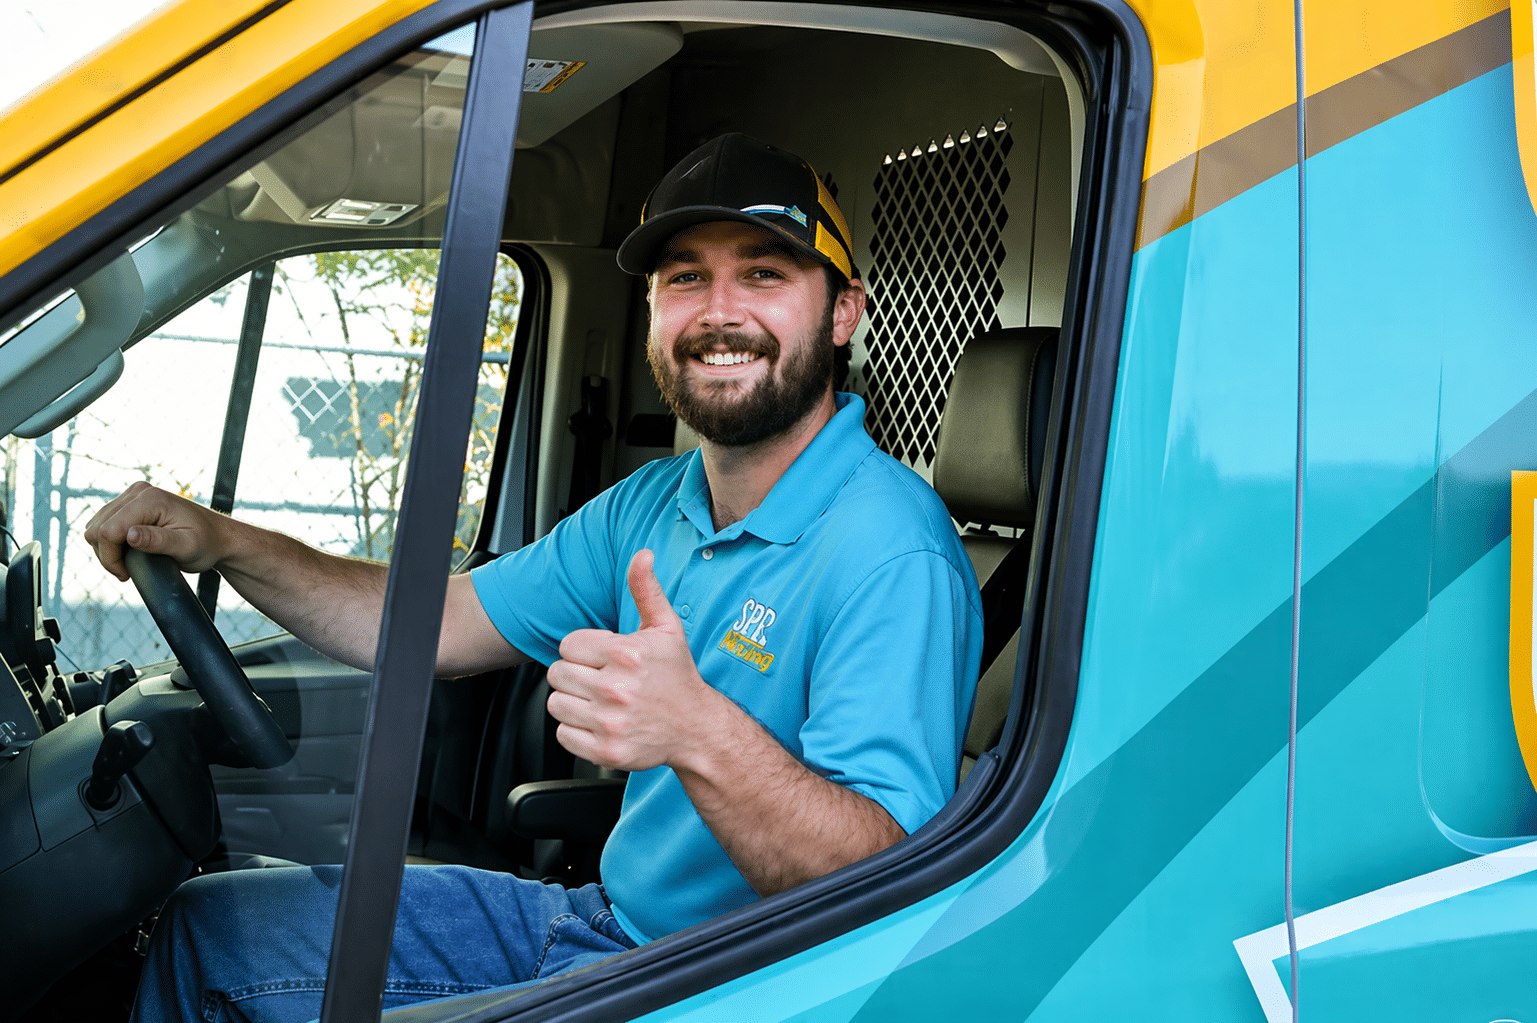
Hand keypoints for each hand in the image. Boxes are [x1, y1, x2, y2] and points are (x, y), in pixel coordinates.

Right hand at [83, 481, 227, 581]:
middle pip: (96, 528)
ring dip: (106, 549)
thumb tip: (129, 535)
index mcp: (150, 500)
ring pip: (96, 527)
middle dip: (107, 555)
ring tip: (129, 564)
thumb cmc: (206, 543)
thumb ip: (158, 541)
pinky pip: (103, 524)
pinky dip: (109, 542)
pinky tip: (127, 553)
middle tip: (128, 571)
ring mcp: (133, 496)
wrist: (216, 536)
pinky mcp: (130, 504)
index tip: (125, 574)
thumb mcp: (186, 547)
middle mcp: (137, 492)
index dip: (110, 557)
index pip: (108, 531)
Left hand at [546, 549, 721, 770]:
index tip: (603, 659)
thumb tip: (642, 555)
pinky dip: (576, 730)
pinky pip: (563, 735)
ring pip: (556, 704)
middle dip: (575, 675)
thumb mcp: (666, 628)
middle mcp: (616, 689)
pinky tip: (600, 723)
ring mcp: (610, 722)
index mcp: (626, 654)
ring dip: (573, 702)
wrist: (696, 726)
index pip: (568, 645)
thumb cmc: (677, 676)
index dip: (583, 650)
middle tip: (601, 680)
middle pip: (557, 674)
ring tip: (600, 701)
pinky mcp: (605, 750)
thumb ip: (647, 590)